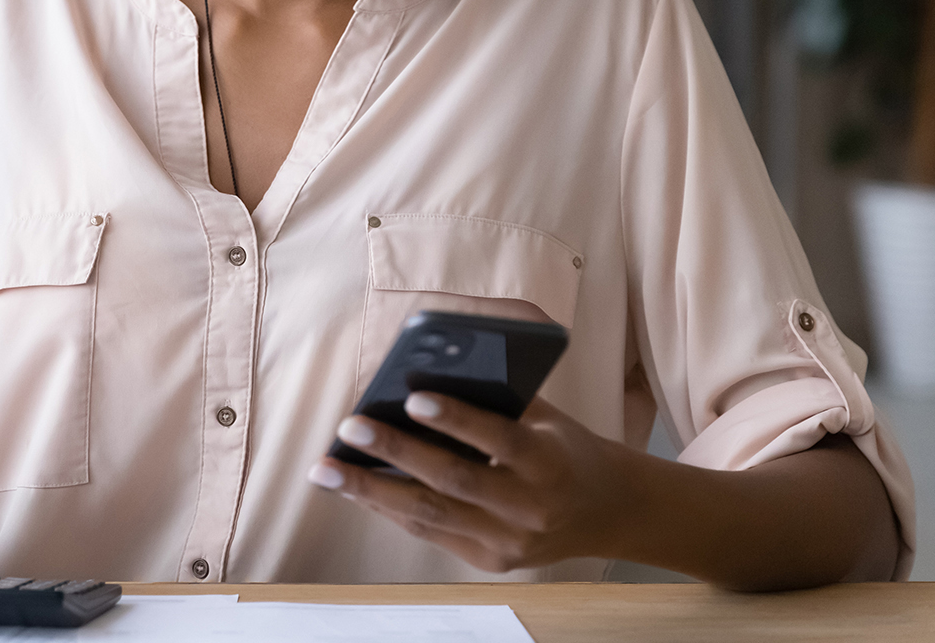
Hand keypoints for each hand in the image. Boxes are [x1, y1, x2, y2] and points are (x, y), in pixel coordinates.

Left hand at [306, 394, 640, 572]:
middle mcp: (529, 508)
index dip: (455, 418)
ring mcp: (508, 542)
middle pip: (452, 481)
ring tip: (326, 468)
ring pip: (429, 515)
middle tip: (349, 427)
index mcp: (549, 462)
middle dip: (394, 454)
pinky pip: (431, 532)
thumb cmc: (564, 447)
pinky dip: (389, 508)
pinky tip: (355, 487)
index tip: (411, 395)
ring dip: (370, 490)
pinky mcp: (491, 561)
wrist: (608, 511)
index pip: (497, 439)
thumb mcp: (545, 418)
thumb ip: (496, 400)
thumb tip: (425, 373)